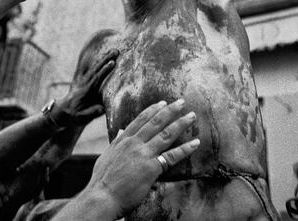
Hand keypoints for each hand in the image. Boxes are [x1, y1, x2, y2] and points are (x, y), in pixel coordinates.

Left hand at [54, 50, 118, 126]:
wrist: (63, 111)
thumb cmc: (74, 116)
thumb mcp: (81, 118)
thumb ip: (91, 113)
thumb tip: (102, 109)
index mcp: (85, 91)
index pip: (96, 78)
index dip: (104, 71)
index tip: (112, 63)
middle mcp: (84, 82)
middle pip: (96, 69)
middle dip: (106, 59)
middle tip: (116, 51)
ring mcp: (83, 79)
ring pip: (94, 66)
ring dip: (104, 58)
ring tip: (114, 50)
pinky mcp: (83, 78)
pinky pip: (90, 68)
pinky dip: (97, 60)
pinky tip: (104, 53)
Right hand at [84, 99, 199, 218]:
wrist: (102, 196)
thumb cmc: (102, 180)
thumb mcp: (106, 156)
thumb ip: (116, 143)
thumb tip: (120, 132)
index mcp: (123, 139)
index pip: (140, 119)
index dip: (153, 110)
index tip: (163, 102)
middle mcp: (134, 143)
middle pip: (155, 122)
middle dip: (170, 110)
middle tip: (181, 102)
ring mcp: (143, 154)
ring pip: (166, 134)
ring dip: (181, 123)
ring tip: (192, 115)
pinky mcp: (151, 167)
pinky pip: (171, 156)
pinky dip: (185, 149)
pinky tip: (195, 143)